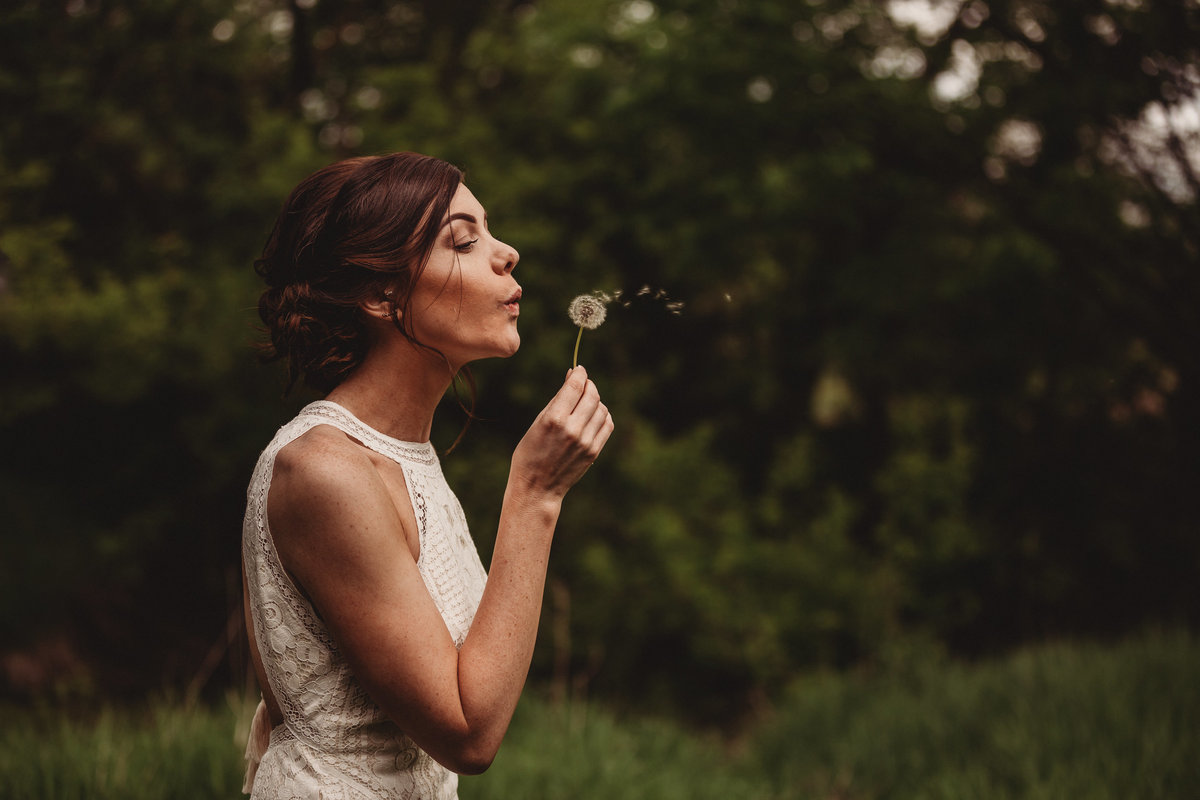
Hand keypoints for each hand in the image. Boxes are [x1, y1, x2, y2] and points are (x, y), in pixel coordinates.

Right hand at [510, 366, 613, 499]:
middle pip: (592, 395)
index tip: (579, 369)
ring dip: (595, 400)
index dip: (580, 373)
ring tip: (584, 402)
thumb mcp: (537, 422)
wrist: (537, 487)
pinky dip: (602, 415)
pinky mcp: (594, 451)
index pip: (575, 386)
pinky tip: (592, 415)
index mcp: (554, 420)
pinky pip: (606, 424)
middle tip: (582, 384)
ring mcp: (586, 442)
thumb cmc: (530, 452)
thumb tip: (573, 376)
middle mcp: (573, 430)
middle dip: (588, 385)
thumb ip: (557, 399)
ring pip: (602, 408)